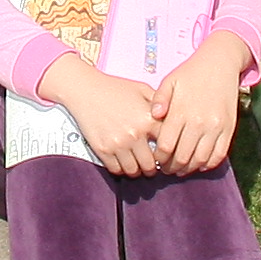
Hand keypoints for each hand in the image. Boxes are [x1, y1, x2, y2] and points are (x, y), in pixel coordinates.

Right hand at [48, 58, 163, 175]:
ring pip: (134, 171)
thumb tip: (175, 118)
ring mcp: (117, 144)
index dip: (170, 153)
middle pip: (151, 165)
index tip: (168, 156)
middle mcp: (134, 134)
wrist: (85, 89)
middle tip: (153, 166)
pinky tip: (124, 162)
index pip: (168, 146)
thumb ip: (161, 104)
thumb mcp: (142, 89)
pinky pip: (116, 170)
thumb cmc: (115, 88)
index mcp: (148, 119)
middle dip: (153, 168)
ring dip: (138, 170)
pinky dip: (121, 169)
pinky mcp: (102, 150)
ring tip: (138, 164)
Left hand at [151, 52, 243, 173]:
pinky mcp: (229, 128)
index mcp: (181, 112)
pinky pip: (219, 155)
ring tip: (181, 169)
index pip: (166, 146)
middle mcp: (199, 122)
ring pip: (201, 160)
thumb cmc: (190, 73)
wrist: (220, 63)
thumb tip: (154, 117)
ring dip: (189, 169)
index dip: (159, 158)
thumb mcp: (169, 81)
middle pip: (182, 157)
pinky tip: (199, 164)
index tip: (156, 160)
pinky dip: (208, 164)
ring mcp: (216, 127)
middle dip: (171, 167)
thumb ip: (159, 100)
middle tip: (166, 169)